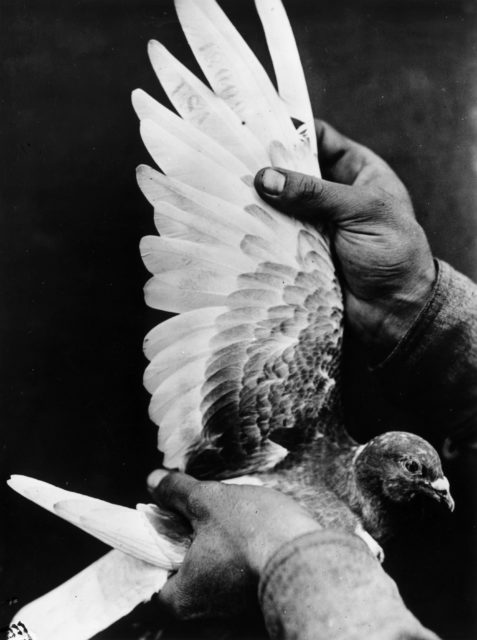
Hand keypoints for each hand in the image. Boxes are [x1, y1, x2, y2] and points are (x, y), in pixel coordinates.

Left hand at [148, 471, 319, 619]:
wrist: (311, 554)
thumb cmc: (253, 532)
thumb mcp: (208, 501)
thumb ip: (177, 491)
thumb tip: (154, 480)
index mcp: (183, 596)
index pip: (155, 576)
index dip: (159, 545)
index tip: (170, 520)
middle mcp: (206, 612)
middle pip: (186, 572)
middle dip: (193, 541)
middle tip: (202, 514)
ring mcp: (236, 608)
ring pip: (215, 571)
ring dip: (219, 545)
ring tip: (231, 518)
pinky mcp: (260, 598)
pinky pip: (240, 573)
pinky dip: (240, 552)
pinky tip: (251, 530)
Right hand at [254, 120, 435, 356]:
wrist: (395, 312)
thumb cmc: (393, 253)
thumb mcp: (360, 211)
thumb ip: (314, 194)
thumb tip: (265, 178)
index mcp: (358, 171)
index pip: (321, 139)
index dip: (293, 131)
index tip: (258, 127)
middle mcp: (333, 194)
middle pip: (295, 170)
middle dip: (268, 167)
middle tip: (234, 161)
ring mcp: (316, 224)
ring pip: (282, 204)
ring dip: (261, 201)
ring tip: (228, 190)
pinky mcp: (302, 252)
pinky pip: (277, 235)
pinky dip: (260, 231)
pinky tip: (237, 223)